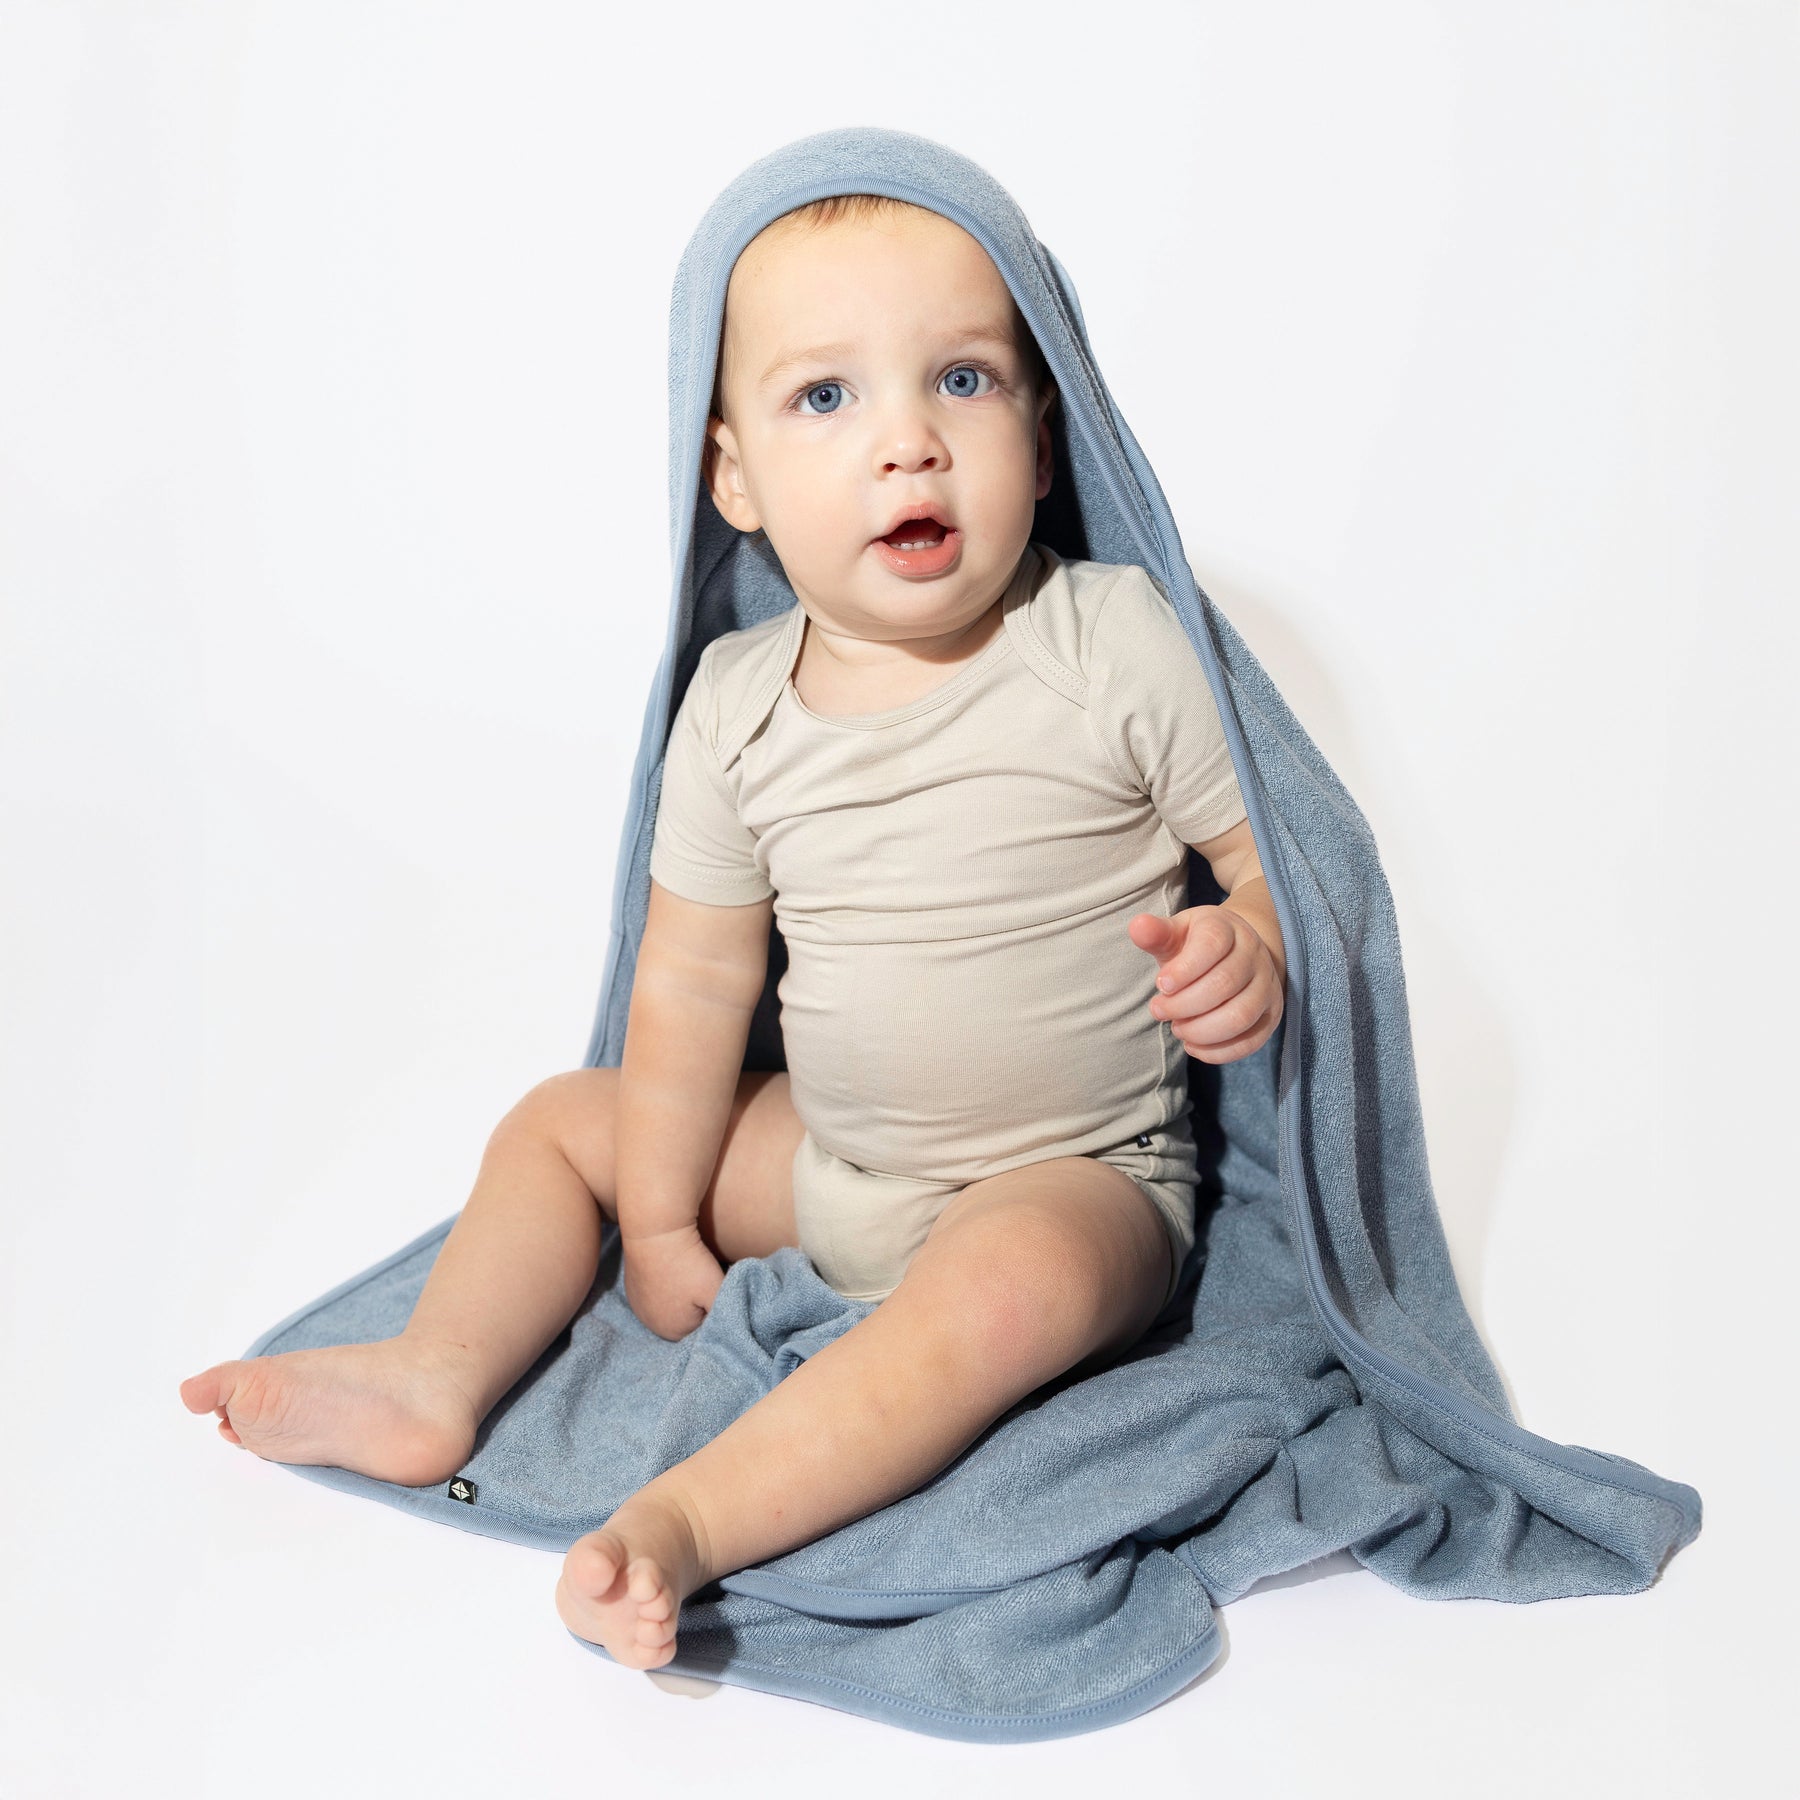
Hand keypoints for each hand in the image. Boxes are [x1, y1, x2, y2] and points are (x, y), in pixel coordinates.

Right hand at [621, 1223, 725, 1341]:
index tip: (717, 1290)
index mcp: (674, 1332)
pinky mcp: (632, 1287)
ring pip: (671, 1305)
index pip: (703, 1328)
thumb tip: (730, 1326)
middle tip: (704, 1280)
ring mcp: (639, 1305)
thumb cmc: (688, 1263)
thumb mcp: (715, 1291)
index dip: (714, 1309)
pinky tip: (674, 1268)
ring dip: (682, 1293)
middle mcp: (652, 1324)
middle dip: (698, 1304)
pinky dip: (667, 1283)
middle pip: (687, 1320)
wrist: (655, 1230)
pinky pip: (657, 1292)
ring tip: (689, 1272)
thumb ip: (727, 1314)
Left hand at [1129, 903, 1284, 1064]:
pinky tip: (1193, 1046)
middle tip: (1158, 1010)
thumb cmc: (1195, 946)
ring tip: (1177, 1028)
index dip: (1184, 969)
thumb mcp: (1176, 933)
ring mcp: (1267, 985)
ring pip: (1240, 1016)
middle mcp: (1253, 954)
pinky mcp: (1271, 1014)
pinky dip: (1218, 1051)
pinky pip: (1251, 1041)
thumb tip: (1137, 926)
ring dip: (1201, 1030)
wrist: (1236, 953)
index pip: (1211, 945)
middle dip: (1184, 1004)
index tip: (1160, 985)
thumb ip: (1156, 934)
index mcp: (1227, 928)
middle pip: (1224, 984)